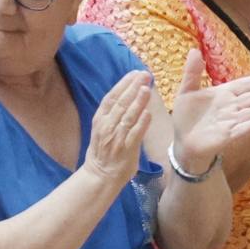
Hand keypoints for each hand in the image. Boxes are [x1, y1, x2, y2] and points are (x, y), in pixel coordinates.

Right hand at [80, 72, 157, 186]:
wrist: (100, 175)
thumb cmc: (103, 150)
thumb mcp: (102, 127)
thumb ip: (114, 113)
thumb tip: (128, 94)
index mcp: (100, 119)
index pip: (111, 97)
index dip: (124, 84)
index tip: (135, 73)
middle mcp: (107, 126)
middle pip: (121, 103)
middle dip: (133, 87)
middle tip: (145, 75)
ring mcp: (116, 138)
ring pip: (128, 116)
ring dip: (138, 102)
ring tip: (147, 88)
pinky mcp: (126, 150)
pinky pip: (135, 134)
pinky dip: (141, 123)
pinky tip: (149, 113)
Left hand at [168, 52, 249, 172]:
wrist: (182, 140)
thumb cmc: (186, 116)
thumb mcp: (187, 91)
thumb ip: (192, 72)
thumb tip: (194, 50)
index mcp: (223, 94)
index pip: (244, 85)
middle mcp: (230, 107)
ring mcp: (229, 122)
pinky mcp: (225, 137)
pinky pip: (240, 130)